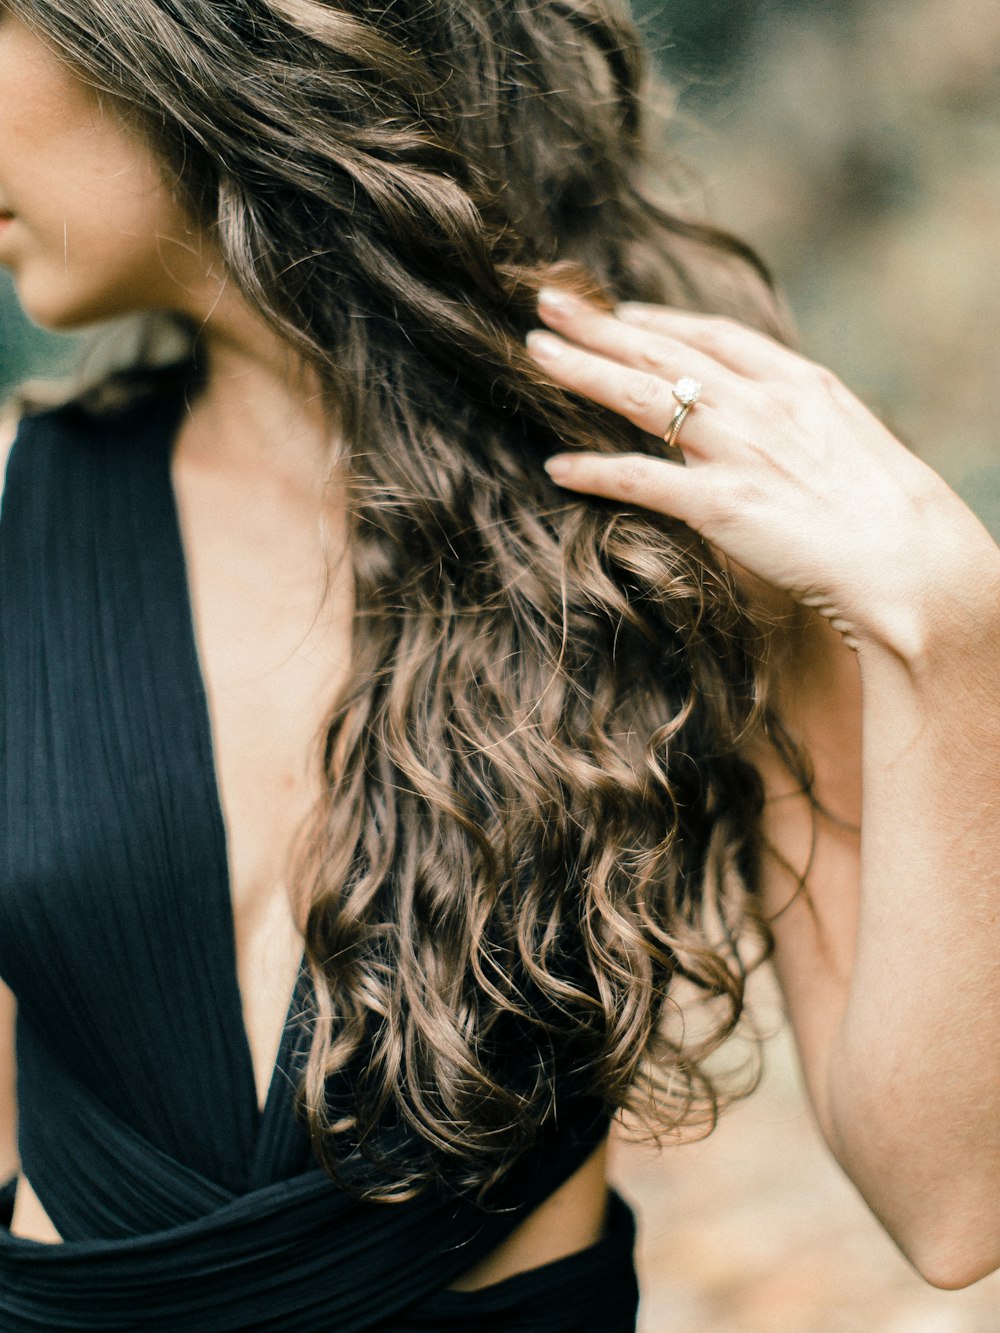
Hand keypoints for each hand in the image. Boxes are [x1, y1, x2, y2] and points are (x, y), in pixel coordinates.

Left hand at [527, 290, 999, 657]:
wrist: (913, 558)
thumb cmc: (892, 513)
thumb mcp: (851, 443)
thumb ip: (802, 422)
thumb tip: (772, 424)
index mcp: (798, 382)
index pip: (713, 335)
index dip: (659, 318)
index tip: (620, 310)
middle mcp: (761, 404)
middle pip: (663, 350)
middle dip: (600, 324)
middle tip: (547, 303)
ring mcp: (738, 449)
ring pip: (641, 396)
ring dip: (583, 372)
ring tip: (534, 354)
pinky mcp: (720, 503)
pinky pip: (641, 480)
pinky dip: (595, 471)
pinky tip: (557, 466)